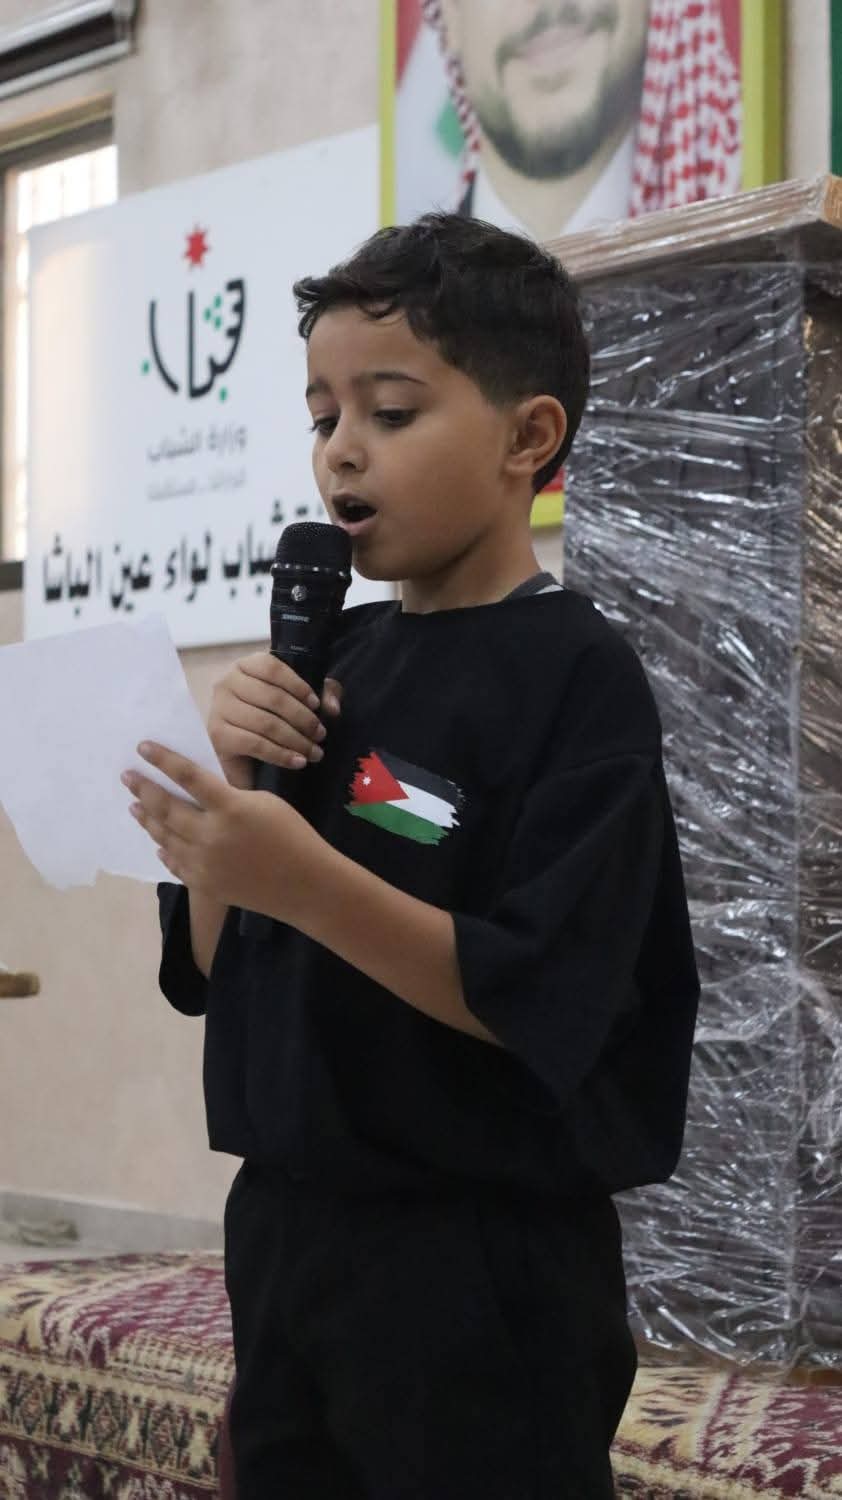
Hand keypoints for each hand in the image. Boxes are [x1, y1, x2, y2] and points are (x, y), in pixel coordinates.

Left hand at [122, 741, 323, 919]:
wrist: (305, 885)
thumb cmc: (292, 835)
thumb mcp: (264, 802)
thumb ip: (228, 796)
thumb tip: (199, 790)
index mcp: (230, 808)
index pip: (188, 777)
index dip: (163, 760)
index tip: (143, 747)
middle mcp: (211, 835)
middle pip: (167, 807)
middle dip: (144, 789)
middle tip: (127, 777)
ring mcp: (204, 863)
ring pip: (165, 836)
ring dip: (147, 818)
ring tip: (134, 805)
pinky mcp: (204, 884)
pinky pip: (175, 863)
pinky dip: (164, 848)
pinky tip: (157, 840)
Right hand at [208, 654, 342, 789]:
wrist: (245, 759)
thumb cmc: (273, 720)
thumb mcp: (302, 701)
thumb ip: (324, 694)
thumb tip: (332, 708)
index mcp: (245, 666)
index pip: (272, 667)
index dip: (298, 686)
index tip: (317, 705)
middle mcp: (226, 683)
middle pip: (273, 697)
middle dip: (303, 719)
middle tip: (321, 735)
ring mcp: (218, 709)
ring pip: (266, 723)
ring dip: (296, 740)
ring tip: (314, 752)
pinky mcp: (218, 735)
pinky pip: (255, 744)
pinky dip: (280, 754)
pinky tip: (297, 762)